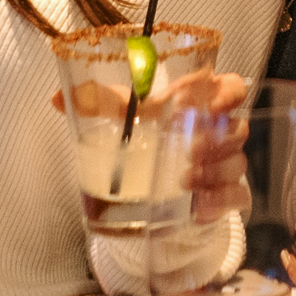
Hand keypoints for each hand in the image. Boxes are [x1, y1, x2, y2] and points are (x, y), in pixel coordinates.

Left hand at [47, 70, 250, 223]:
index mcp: (202, 102)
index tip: (211, 103)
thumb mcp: (125, 114)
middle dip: (219, 138)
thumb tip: (57, 97)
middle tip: (192, 148)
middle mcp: (220, 131)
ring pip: (237, 163)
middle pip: (238, 128)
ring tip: (185, 178)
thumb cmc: (148, 132)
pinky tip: (199, 207)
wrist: (155, 178)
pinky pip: (236, 197)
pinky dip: (220, 202)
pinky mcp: (225, 195)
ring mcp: (225, 164)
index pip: (232, 87)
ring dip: (216, 170)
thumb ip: (98, 102)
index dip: (229, 93)